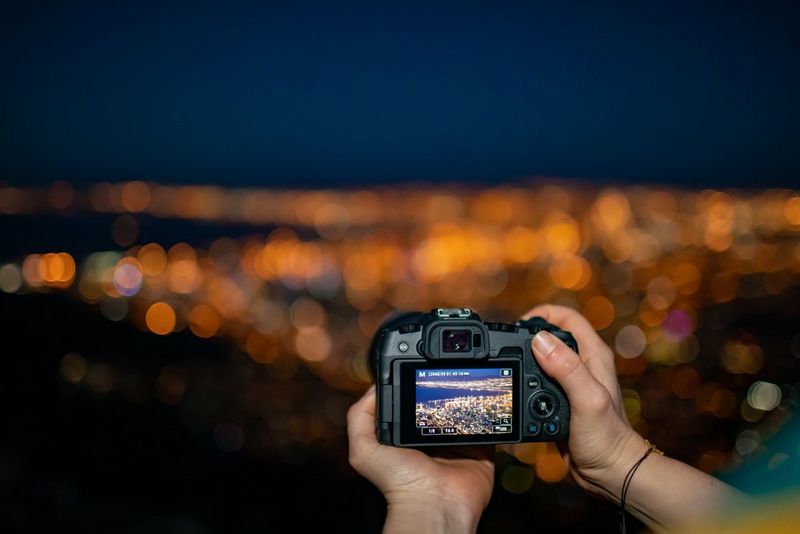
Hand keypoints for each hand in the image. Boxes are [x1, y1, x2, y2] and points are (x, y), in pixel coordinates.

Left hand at [347, 386, 494, 532]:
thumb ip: (360, 417)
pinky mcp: (479, 450)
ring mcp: (457, 444)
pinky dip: (487, 415)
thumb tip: (374, 387)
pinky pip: (486, 428)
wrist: (434, 504)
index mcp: (407, 436)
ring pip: (464, 413)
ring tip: (467, 385)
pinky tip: (484, 403)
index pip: (411, 403)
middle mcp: (432, 440)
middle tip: (446, 374)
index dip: (413, 387)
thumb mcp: (364, 449)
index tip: (416, 369)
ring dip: (466, 401)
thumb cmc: (398, 482)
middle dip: (442, 392)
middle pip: (439, 406)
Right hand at [522, 304, 646, 501]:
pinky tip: (519, 393)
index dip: (543, 314)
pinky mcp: (561, 400)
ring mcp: (572, 382)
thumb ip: (566, 368)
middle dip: (528, 337)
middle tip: (509, 348)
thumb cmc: (608, 439)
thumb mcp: (587, 399)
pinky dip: (526, 383)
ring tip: (511, 369)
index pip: (567, 318)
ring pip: (543, 359)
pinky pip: (539, 383)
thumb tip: (539, 341)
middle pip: (551, 335)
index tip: (519, 325)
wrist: (611, 473)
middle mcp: (583, 364)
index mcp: (593, 355)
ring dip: (525, 361)